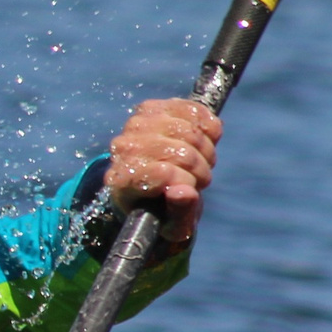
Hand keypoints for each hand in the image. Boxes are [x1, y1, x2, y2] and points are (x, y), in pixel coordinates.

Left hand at [106, 98, 221, 243]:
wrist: (150, 184)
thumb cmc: (161, 209)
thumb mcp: (172, 223)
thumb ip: (178, 212)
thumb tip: (184, 192)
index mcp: (123, 181)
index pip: (164, 172)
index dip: (187, 182)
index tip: (190, 191)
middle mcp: (124, 149)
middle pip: (182, 152)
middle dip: (200, 169)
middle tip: (198, 179)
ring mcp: (137, 125)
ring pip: (190, 131)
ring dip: (206, 151)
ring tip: (200, 162)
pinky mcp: (152, 107)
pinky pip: (193, 110)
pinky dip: (208, 127)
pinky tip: (205, 140)